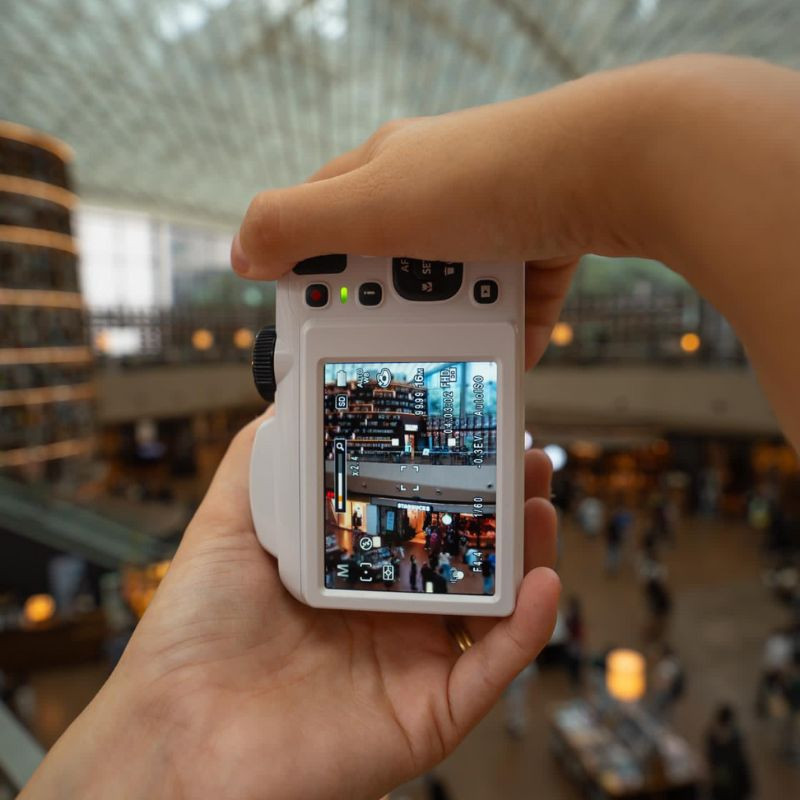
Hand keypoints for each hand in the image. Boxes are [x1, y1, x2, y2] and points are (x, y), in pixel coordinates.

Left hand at [21, 411, 558, 799]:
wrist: (178, 734)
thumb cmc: (194, 638)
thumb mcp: (226, 528)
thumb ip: (261, 465)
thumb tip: (292, 406)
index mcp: (350, 572)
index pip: (421, 517)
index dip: (454, 477)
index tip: (477, 434)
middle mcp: (388, 614)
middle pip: (468, 555)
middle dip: (505, 506)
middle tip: (527, 461)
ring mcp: (411, 662)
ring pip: (493, 604)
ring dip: (528, 554)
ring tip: (541, 504)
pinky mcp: (428, 712)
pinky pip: (492, 669)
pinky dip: (526, 627)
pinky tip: (540, 581)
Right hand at [231, 54, 799, 441]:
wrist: (608, 169)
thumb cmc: (486, 178)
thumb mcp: (368, 203)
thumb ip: (293, 225)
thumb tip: (239, 251)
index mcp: (382, 171)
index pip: (320, 225)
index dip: (306, 276)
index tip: (307, 324)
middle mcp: (433, 191)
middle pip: (385, 270)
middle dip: (385, 311)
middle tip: (386, 338)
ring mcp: (487, 223)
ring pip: (446, 294)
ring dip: (444, 325)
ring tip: (451, 342)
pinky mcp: (533, 252)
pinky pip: (504, 307)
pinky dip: (497, 336)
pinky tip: (494, 360)